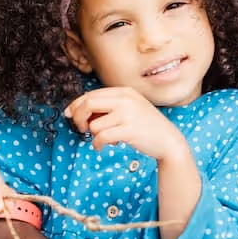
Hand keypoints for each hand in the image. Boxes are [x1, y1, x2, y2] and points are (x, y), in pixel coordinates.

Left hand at [64, 86, 187, 162]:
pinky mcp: (129, 130)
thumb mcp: (130, 108)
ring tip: (103, 139)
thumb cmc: (146, 126)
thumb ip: (109, 106)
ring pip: (94, 124)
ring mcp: (128, 114)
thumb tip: (79, 112)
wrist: (168, 140)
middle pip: (89, 104)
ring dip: (93, 135)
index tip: (69, 114)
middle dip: (78, 117)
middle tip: (81, 128)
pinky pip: (101, 137)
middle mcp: (126, 100)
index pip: (92, 94)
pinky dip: (97, 144)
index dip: (76, 104)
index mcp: (125, 91)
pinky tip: (101, 147)